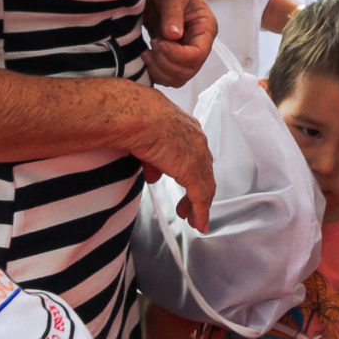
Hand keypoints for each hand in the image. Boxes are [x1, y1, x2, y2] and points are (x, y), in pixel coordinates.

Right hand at [119, 92, 217, 231]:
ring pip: (205, 186)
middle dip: (197, 191)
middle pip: (203, 171)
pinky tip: (200, 224)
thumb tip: (153, 175)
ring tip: (194, 220)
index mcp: (185, 127)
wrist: (137, 115)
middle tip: (189, 207)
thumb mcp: (143, 140)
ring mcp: (197, 156)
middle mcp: (196, 140)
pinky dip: (201, 213)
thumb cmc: (134, 118)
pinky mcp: (193, 171)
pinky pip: (201, 197)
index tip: (186, 185)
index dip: (191, 172)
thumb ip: (152, 160)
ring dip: (200, 205)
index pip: (194, 154)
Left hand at [146, 0, 218, 86]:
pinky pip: (165, 75)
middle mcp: (198, 44)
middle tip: (151, 47)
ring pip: (177, 78)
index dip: (177, 55)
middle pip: (188, 71)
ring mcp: (184, 51)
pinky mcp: (170, 55)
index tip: (159, 41)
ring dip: (159, 71)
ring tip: (146, 52)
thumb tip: (174, 35)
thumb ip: (174, 12)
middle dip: (166, 64)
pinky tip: (144, 55)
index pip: (197, 55)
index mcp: (205, 28)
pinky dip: (154, 72)